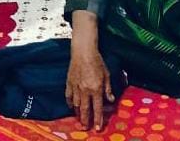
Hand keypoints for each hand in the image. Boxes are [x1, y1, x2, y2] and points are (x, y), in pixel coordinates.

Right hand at [66, 11, 114, 130]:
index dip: (98, 119)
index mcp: (96, 88)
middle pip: (85, 109)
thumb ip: (108, 89)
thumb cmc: (97, 61)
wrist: (83, 51)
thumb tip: (111, 100)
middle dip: (86, 120)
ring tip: (79, 119)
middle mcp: (85, 90)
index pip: (97, 108)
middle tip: (86, 127)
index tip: (98, 128)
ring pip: (76, 104)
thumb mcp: (107, 75)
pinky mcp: (69, 82)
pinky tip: (72, 106)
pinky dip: (70, 103)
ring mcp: (76, 86)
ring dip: (78, 113)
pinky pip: (69, 96)